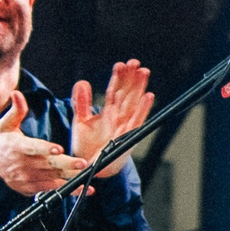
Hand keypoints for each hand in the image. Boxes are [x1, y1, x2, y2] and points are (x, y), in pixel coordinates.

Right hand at [0, 91, 86, 195]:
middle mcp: (23, 165)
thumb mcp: (5, 126)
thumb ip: (15, 111)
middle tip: (82, 162)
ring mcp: (29, 178)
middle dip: (66, 164)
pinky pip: (54, 190)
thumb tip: (17, 93)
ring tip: (88, 175)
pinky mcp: (34, 188)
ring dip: (72, 178)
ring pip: (53, 178)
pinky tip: (85, 189)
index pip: (32, 148)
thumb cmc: (4, 143)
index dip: (45, 149)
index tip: (58, 148)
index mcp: (17, 148)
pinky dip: (70, 191)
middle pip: (47, 164)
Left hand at [71, 61, 153, 178]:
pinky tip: (148, 96)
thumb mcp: (80, 121)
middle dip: (131, 78)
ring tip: (143, 72)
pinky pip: (137, 120)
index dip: (118, 77)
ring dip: (139, 88)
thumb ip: (81, 102)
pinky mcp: (129, 136)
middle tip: (135, 62)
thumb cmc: (87, 146)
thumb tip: (82, 82)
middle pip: (126, 93)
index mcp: (107, 111)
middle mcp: (118, 116)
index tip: (121, 64)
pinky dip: (143, 109)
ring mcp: (125, 125)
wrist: (91, 168)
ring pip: (133, 103)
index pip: (114, 90)